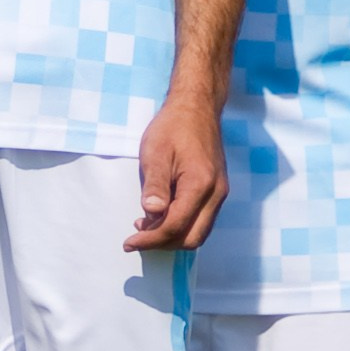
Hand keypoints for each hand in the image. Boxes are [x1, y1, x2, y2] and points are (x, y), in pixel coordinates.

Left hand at [128, 79, 226, 251]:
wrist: (197, 107)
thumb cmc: (173, 126)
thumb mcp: (156, 151)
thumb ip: (155, 184)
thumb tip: (152, 214)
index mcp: (200, 184)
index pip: (176, 226)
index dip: (151, 239)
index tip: (129, 242)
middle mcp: (216, 193)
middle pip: (191, 238)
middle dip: (162, 243)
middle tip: (137, 236)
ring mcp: (220, 193)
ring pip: (199, 232)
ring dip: (172, 236)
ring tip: (146, 226)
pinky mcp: (217, 190)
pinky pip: (202, 220)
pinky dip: (182, 226)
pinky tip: (163, 215)